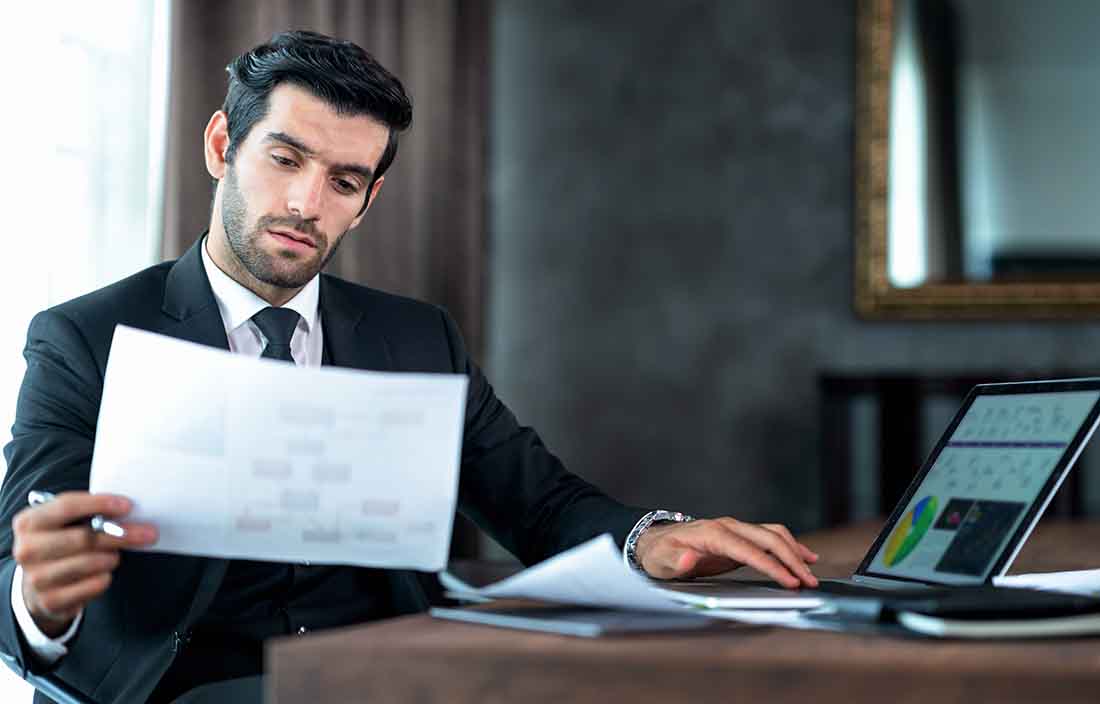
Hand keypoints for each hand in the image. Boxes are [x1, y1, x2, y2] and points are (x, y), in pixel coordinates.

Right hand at [11, 492, 156, 636]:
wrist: (40, 584)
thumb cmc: (62, 544)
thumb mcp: (65, 524)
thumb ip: (88, 513)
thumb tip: (127, 510)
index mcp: (28, 522)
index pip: (67, 506)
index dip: (100, 504)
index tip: (128, 506)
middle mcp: (26, 550)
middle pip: (84, 537)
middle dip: (121, 534)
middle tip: (148, 533)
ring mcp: (35, 578)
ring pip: (91, 562)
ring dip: (112, 557)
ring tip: (114, 556)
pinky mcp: (50, 601)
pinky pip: (94, 585)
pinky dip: (105, 577)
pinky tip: (102, 573)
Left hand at [633, 517, 818, 588]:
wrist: (656, 542)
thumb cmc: (659, 553)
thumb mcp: (661, 561)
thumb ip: (674, 560)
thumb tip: (687, 559)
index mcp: (713, 533)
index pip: (749, 550)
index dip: (771, 566)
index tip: (789, 581)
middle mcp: (728, 527)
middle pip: (768, 538)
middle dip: (791, 560)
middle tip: (809, 581)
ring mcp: (735, 529)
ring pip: (773, 534)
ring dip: (794, 551)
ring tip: (811, 570)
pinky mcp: (739, 537)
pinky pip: (770, 536)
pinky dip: (789, 544)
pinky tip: (804, 555)